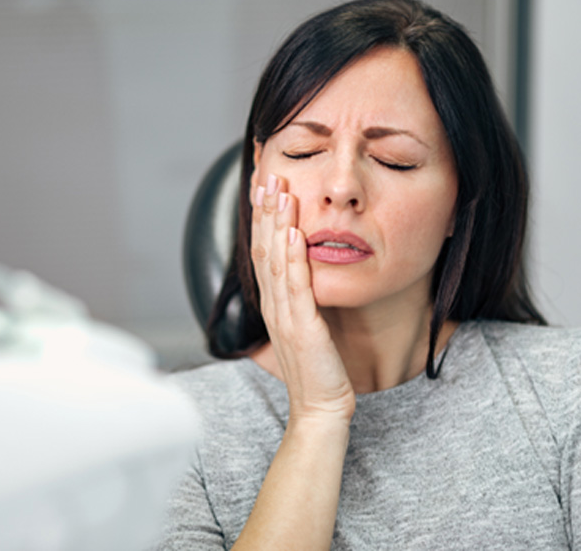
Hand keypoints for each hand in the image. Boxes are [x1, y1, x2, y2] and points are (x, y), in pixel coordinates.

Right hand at [251, 173, 355, 425]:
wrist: (320, 407)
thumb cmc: (317, 367)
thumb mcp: (305, 324)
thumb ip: (300, 296)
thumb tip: (305, 268)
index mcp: (274, 302)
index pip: (262, 250)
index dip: (261, 217)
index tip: (264, 186)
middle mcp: (273, 304)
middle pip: (263, 247)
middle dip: (264, 209)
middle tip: (266, 174)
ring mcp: (284, 315)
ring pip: (275, 260)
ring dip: (276, 223)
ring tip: (280, 191)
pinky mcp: (302, 327)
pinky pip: (295, 286)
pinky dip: (292, 256)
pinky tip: (293, 231)